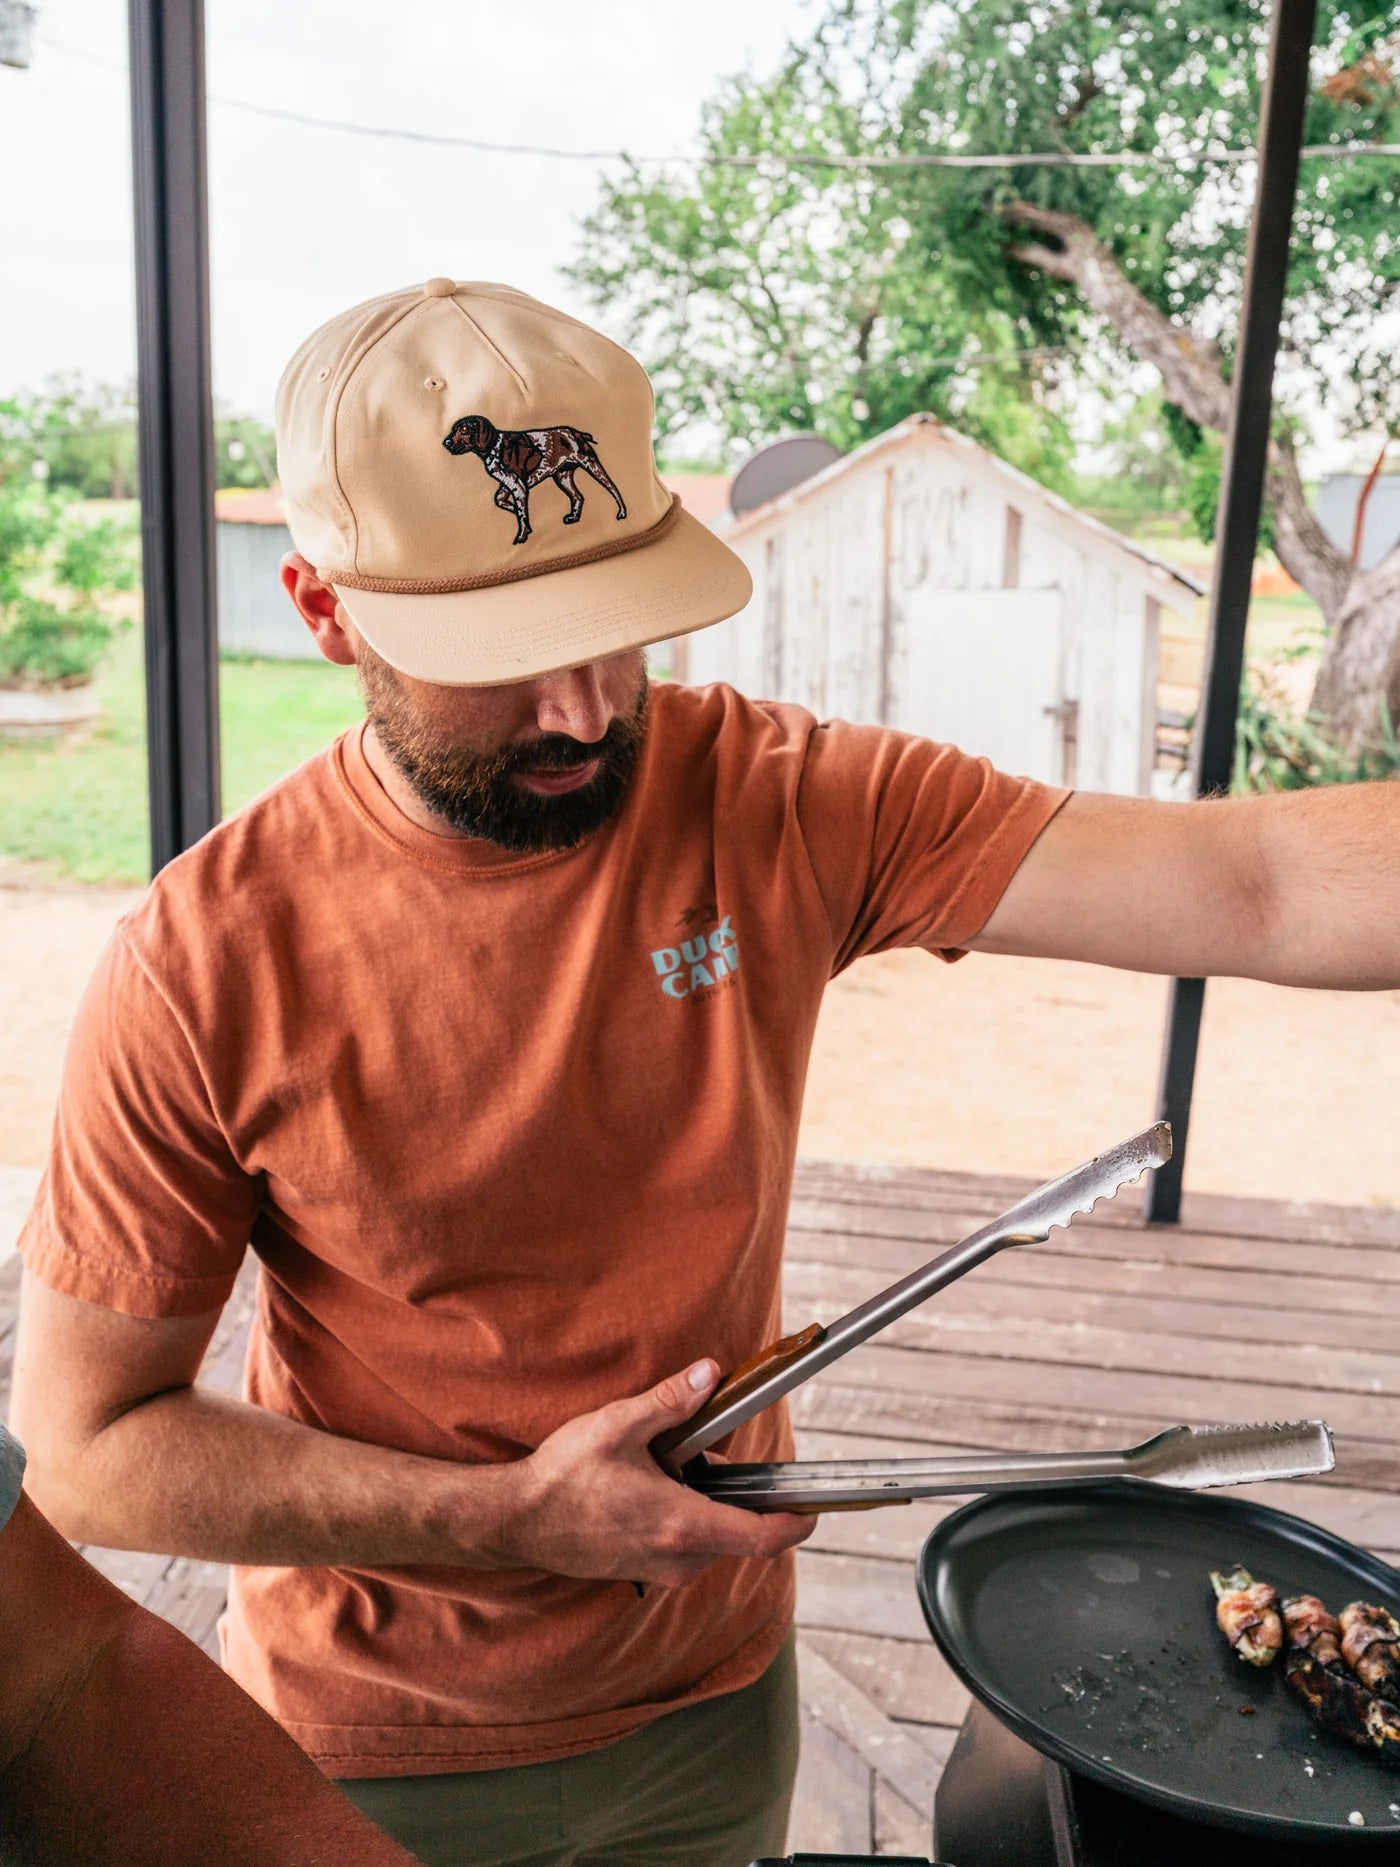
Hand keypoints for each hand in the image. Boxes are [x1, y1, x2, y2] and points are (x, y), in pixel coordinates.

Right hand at [504, 1360, 815, 1586]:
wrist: (517, 1522)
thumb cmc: (564, 1478)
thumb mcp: (618, 1426)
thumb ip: (670, 1403)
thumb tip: (710, 1375)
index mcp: (682, 1524)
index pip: (762, 1537)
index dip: (797, 1524)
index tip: (815, 1508)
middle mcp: (679, 1558)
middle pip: (736, 1527)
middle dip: (728, 1488)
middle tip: (690, 1451)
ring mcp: (661, 1570)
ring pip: (709, 1534)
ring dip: (700, 1500)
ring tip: (655, 1467)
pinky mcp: (645, 1571)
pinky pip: (684, 1543)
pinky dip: (680, 1514)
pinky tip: (642, 1488)